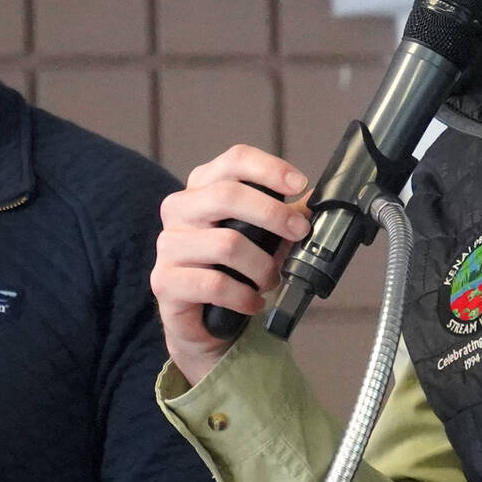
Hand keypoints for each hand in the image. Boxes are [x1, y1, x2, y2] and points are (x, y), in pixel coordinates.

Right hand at [151, 145, 310, 385]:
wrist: (199, 321)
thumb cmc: (231, 269)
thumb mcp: (258, 236)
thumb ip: (283, 216)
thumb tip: (316, 200)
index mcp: (202, 187)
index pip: (234, 160)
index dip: (269, 168)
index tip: (299, 185)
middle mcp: (179, 209)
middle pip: (227, 195)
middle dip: (273, 214)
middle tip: (300, 232)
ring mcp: (168, 245)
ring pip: (226, 244)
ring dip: (262, 266)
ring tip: (271, 280)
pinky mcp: (165, 282)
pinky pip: (215, 284)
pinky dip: (245, 296)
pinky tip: (254, 302)